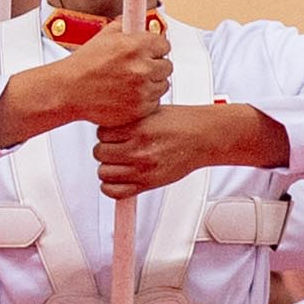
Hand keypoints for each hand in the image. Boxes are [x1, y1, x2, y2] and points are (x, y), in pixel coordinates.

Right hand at [6, 13, 169, 145]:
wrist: (69, 90)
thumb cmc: (83, 66)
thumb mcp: (103, 37)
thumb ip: (123, 26)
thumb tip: (132, 19)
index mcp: (135, 46)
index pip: (164, 44)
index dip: (156, 47)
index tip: (151, 50)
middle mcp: (142, 68)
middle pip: (167, 65)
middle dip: (155, 64)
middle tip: (140, 67)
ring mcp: (142, 90)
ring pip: (163, 84)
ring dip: (152, 82)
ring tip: (133, 81)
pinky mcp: (140, 108)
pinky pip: (155, 102)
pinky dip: (146, 99)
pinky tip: (130, 94)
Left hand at [99, 101, 286, 200]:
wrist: (204, 137)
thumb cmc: (182, 123)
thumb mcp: (150, 111)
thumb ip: (127, 120)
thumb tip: (106, 126)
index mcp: (138, 128)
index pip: (101, 133)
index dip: (106, 133)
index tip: (113, 134)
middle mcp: (139, 150)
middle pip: (100, 153)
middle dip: (106, 149)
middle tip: (116, 147)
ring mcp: (142, 169)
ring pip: (103, 172)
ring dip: (109, 167)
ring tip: (119, 162)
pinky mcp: (148, 184)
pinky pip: (114, 191)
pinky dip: (111, 187)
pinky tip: (118, 178)